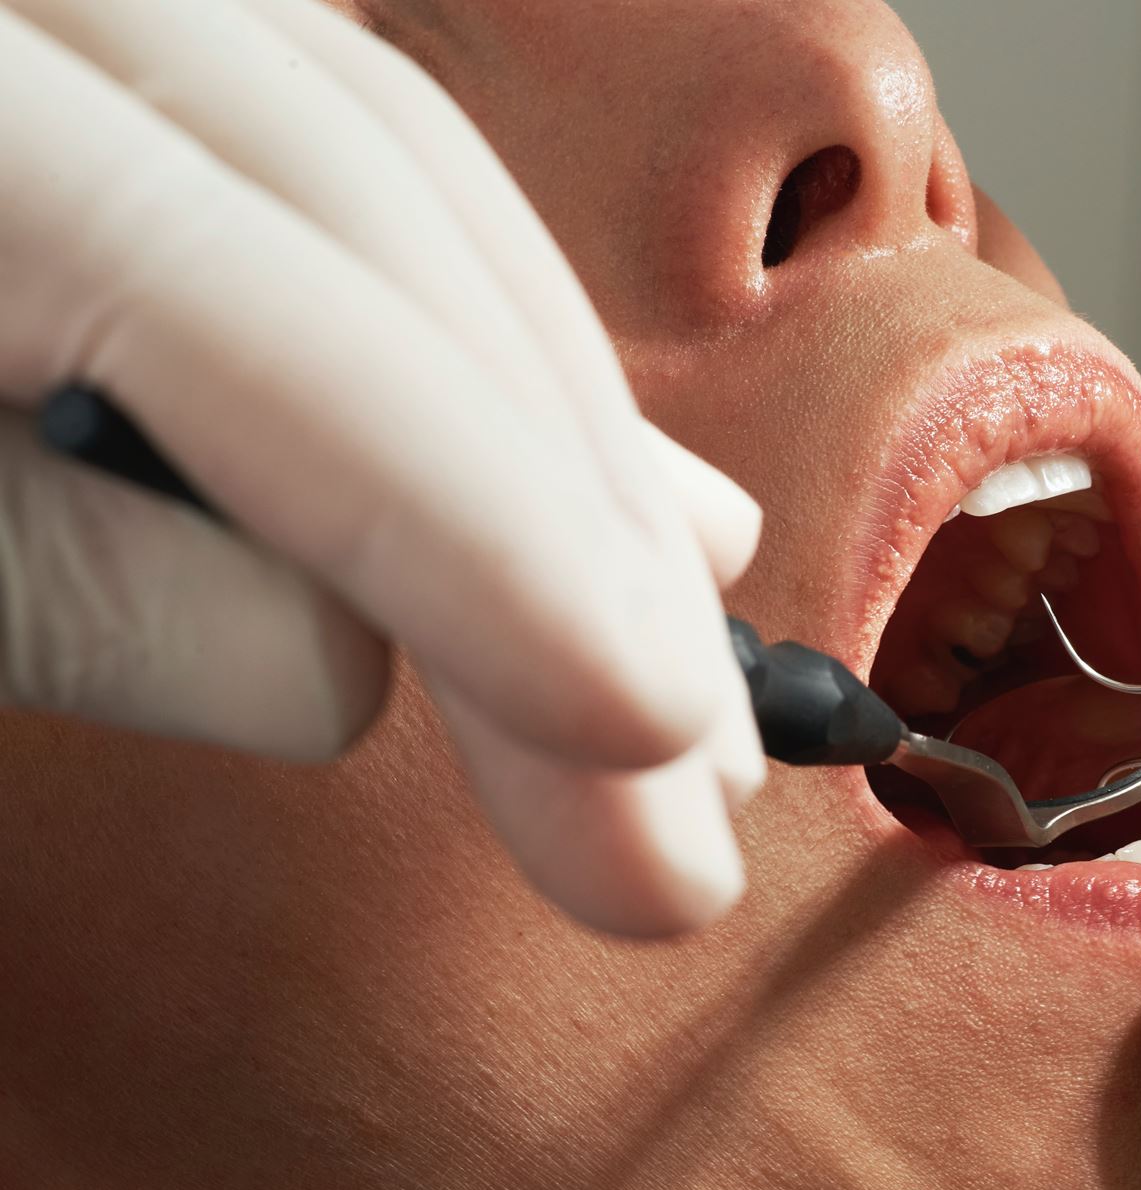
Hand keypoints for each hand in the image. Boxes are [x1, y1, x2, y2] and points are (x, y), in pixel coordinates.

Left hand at [0, 0, 762, 935]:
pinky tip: (590, 462)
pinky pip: (340, 169)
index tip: (649, 738)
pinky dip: (476, 338)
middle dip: (573, 526)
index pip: (263, 323)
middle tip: (695, 780)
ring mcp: (105, 8)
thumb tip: (343, 671)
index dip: (486, 540)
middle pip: (386, 235)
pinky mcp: (135, 63)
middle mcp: (54, 8)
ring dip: (569, 441)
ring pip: (402, 187)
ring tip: (690, 646)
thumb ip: (55, 589)